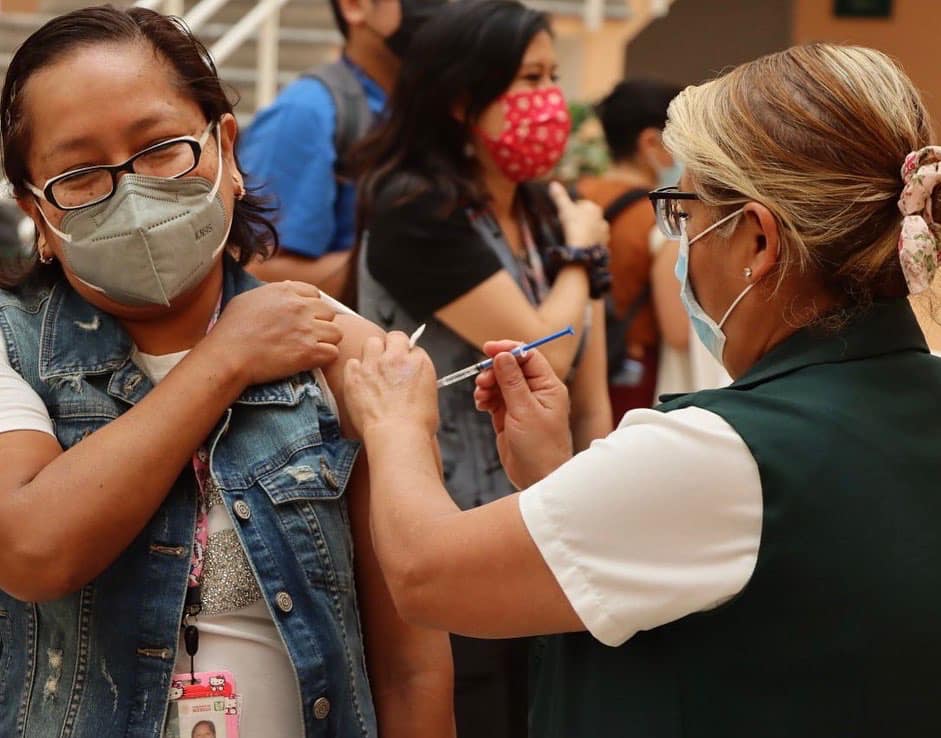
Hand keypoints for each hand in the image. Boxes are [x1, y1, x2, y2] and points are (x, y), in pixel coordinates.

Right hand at [202, 281, 342, 386]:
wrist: (227, 356)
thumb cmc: (230, 330)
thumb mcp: (248, 299)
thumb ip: (272, 292)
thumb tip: (288, 287)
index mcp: (285, 290)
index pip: (315, 293)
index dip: (311, 307)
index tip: (303, 318)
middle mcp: (299, 306)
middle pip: (329, 313)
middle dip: (321, 324)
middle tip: (307, 336)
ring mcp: (306, 329)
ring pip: (336, 333)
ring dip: (326, 342)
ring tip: (311, 349)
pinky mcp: (309, 352)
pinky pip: (332, 353)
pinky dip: (324, 358)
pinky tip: (311, 361)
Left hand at [343, 331, 439, 438]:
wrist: (397, 435)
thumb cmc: (416, 425)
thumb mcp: (429, 398)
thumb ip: (418, 381)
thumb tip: (410, 381)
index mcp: (419, 363)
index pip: (413, 348)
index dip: (408, 357)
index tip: (404, 366)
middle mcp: (397, 358)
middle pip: (394, 337)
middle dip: (392, 346)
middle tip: (389, 361)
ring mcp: (374, 364)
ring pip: (371, 343)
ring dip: (373, 353)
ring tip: (373, 369)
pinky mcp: (355, 375)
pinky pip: (352, 362)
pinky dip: (355, 370)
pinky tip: (359, 382)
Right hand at [474, 340, 572, 488]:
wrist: (537, 478)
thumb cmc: (540, 448)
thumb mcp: (524, 410)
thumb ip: (512, 381)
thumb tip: (503, 355)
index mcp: (548, 387)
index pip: (529, 357)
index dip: (509, 350)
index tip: (489, 349)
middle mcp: (536, 392)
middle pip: (511, 368)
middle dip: (494, 371)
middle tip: (481, 380)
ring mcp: (522, 404)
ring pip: (500, 383)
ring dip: (487, 385)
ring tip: (481, 396)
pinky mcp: (509, 416)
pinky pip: (494, 398)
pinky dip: (486, 398)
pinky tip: (481, 404)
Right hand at [548, 181, 609, 247]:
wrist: (583, 247)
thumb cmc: (574, 225)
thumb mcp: (564, 209)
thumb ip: (559, 197)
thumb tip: (553, 184)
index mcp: (593, 207)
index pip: (582, 204)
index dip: (572, 209)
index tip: (565, 216)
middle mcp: (602, 217)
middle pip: (589, 217)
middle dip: (581, 220)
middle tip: (570, 227)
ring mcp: (604, 231)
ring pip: (593, 228)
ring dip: (587, 231)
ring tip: (576, 237)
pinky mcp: (604, 243)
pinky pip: (596, 240)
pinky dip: (590, 241)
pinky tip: (583, 244)